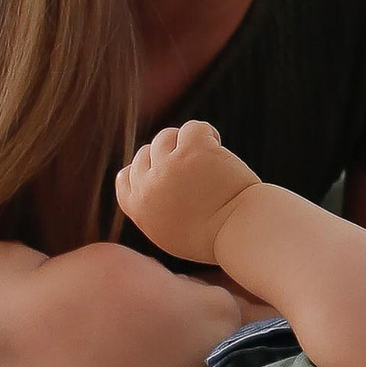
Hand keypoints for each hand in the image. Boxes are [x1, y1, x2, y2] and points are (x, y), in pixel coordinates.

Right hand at [115, 120, 258, 268]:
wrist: (240, 232)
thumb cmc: (214, 238)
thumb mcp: (170, 234)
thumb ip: (155, 210)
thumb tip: (153, 186)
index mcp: (139, 208)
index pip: (125, 177)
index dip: (145, 170)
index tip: (165, 173)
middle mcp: (148, 185)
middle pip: (147, 153)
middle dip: (168, 157)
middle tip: (195, 170)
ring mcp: (169, 165)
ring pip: (166, 137)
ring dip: (186, 144)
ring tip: (209, 158)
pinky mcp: (193, 150)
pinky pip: (192, 128)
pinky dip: (206, 133)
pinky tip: (217, 145)